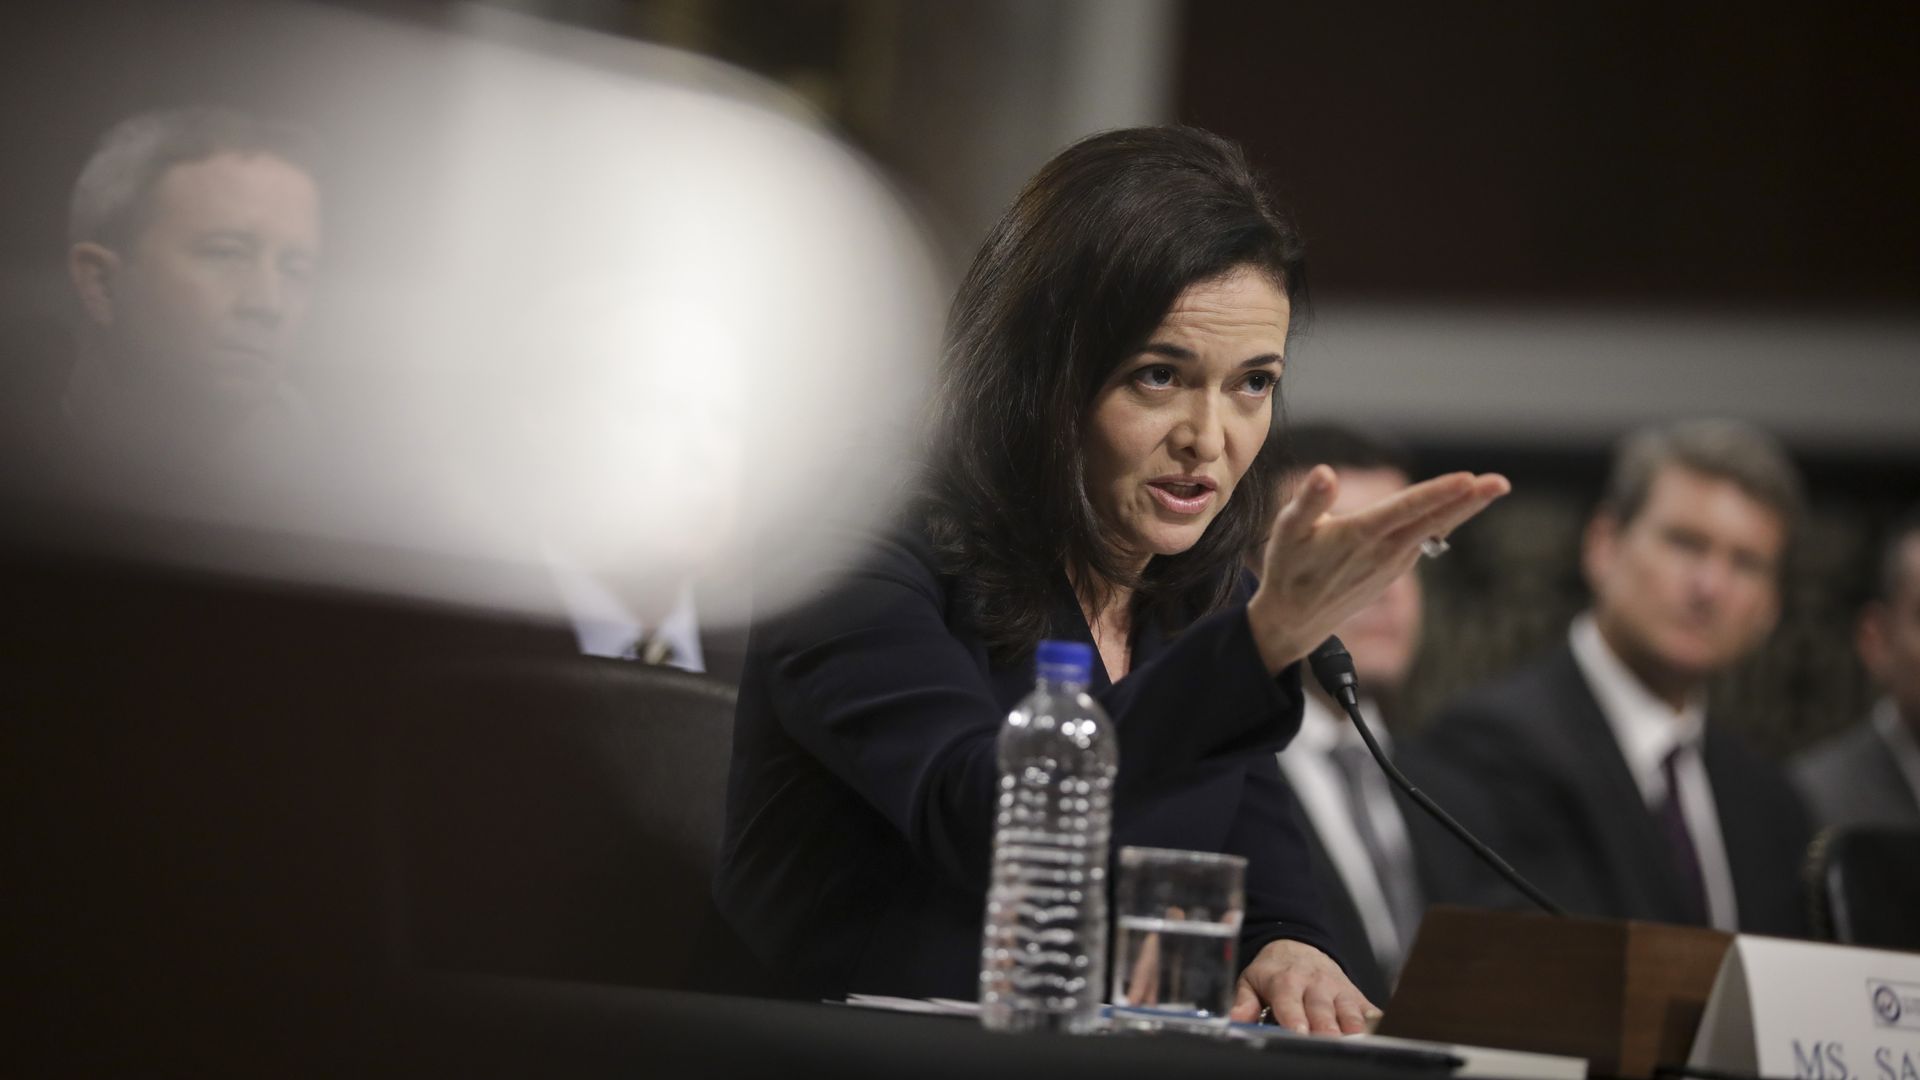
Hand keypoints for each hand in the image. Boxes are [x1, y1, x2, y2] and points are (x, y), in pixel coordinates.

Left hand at [1229, 938, 1378, 1034]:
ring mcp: (1337, 989)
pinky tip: (1379, 1032)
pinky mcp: (1355, 994)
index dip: (1295, 1018)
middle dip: (1325, 1029)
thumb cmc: (1273, 971)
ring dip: (1352, 1029)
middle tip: (1328, 1044)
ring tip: (1356, 1044)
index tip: (1299, 1032)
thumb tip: (1234, 1020)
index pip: (1290, 1002)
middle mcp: (1314, 985)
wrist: (1298, 944)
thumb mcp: (1250, 981)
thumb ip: (1244, 1002)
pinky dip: (1374, 1021)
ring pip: (1348, 1012)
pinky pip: (1368, 1009)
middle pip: (1322, 1011)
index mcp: (1285, 982)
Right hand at [1247, 465, 1508, 672]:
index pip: (1406, 509)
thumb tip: (1325, 473)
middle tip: (1501, 483)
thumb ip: (1310, 500)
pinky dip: (1443, 521)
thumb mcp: (1287, 531)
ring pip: (1433, 529)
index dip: (1438, 493)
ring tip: (1488, 489)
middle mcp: (1384, 551)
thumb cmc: (1288, 570)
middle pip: (1434, 520)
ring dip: (1463, 508)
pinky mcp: (1394, 571)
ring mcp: (1393, 563)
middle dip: (1469, 500)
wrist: (1295, 621)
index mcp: (1360, 536)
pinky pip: (1424, 539)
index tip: (1469, 479)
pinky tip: (1456, 509)